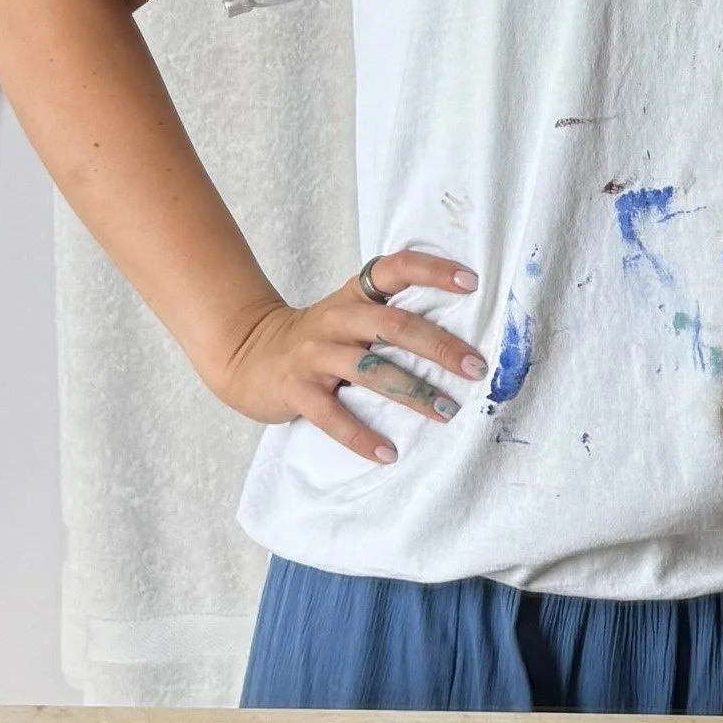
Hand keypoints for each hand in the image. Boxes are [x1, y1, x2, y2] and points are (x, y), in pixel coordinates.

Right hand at [216, 248, 481, 465]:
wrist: (246, 355)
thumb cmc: (317, 338)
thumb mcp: (349, 313)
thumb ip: (390, 315)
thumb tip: (458, 336)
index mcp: (354, 294)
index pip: (395, 268)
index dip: (433, 271)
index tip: (471, 283)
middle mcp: (337, 318)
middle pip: (394, 325)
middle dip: (439, 346)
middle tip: (475, 367)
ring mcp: (315, 354)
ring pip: (370, 371)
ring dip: (413, 392)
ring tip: (445, 411)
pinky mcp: (297, 390)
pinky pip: (333, 416)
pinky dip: (362, 437)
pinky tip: (388, 453)